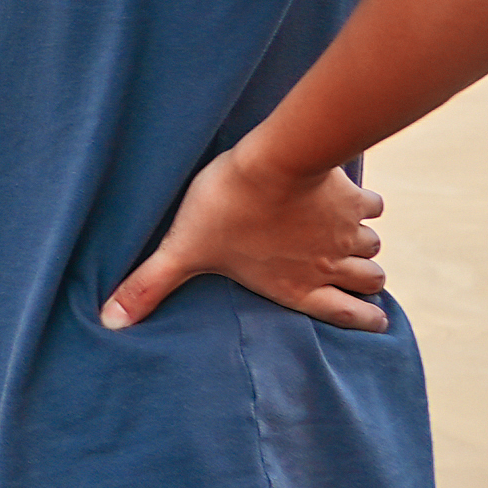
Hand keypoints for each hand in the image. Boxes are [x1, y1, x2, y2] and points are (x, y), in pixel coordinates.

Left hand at [103, 142, 391, 332]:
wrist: (270, 164)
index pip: (346, 315)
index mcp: (297, 286)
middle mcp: (330, 264)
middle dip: (366, 282)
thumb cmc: (225, 210)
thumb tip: (111, 322)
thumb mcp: (182, 251)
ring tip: (347, 237)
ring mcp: (346, 232)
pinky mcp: (353, 198)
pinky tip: (349, 196)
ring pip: (373, 246)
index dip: (365, 320)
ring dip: (364, 244)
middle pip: (370, 282)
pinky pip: (373, 206)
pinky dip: (364, 205)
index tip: (376, 321)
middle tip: (356, 277)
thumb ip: (149, 287)